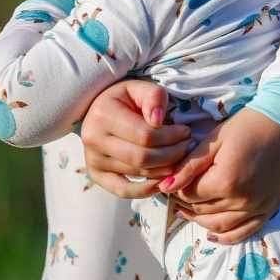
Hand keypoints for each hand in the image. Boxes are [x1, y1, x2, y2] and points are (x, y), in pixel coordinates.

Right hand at [79, 80, 192, 198]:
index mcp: (103, 115)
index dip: (171, 137)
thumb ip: (153, 97)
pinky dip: (146, 190)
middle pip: (142, 157)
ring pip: (137, 173)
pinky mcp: (96, 176)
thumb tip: (158, 121)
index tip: (185, 132)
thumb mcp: (139, 88)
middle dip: (172, 154)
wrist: (97, 110)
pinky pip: (123, 191)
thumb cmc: (124, 98)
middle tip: (186, 147)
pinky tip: (163, 181)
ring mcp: (93, 160)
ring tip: (178, 158)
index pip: (145, 135)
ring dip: (164, 170)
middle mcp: (94, 140)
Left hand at [160, 106, 279, 243]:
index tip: (172, 181)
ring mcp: (258, 207)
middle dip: (186, 203)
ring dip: (200, 221)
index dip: (176, 189)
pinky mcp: (270, 209)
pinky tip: (213, 234)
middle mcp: (242, 200)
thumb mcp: (215, 140)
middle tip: (177, 194)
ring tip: (188, 211)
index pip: (189, 195)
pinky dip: (226, 236)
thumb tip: (164, 186)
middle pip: (203, 210)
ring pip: (220, 225)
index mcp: (225, 181)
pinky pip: (245, 232)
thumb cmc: (250, 124)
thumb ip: (189, 166)